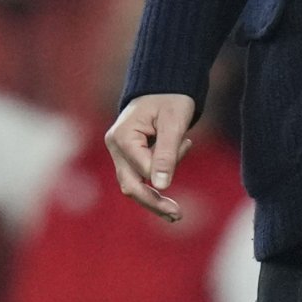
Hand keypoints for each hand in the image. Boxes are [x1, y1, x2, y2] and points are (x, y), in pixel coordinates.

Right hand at [102, 91, 200, 221]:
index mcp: (122, 136)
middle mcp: (115, 146)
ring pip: (134, 186)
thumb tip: (161, 187)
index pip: (143, 169)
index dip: (167, 167)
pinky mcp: (128, 157)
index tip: (186, 142)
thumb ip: (167, 154)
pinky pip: (139, 178)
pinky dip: (155, 185)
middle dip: (154, 202)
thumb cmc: (171, 99)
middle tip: (178, 215)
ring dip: (155, 198)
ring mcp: (120, 153)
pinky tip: (169, 187)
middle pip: (131, 185)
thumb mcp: (174, 123)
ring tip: (176, 213)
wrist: (165, 85)